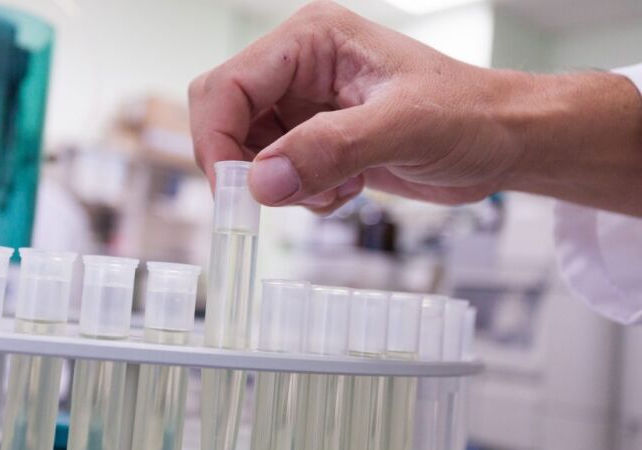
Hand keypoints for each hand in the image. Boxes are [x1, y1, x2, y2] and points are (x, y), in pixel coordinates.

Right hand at [189, 1, 641, 215]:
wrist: (501, 141)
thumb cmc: (470, 115)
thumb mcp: (405, 128)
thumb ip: (331, 150)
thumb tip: (261, 182)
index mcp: (312, 39)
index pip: (228, 85)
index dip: (219, 140)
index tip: (239, 191)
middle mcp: (299, 67)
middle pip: (225, 115)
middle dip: (245, 164)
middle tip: (283, 195)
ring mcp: (304, 103)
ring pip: (247, 151)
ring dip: (281, 184)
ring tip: (337, 187)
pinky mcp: (315, 137)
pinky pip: (275, 172)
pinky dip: (300, 193)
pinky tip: (346, 188)